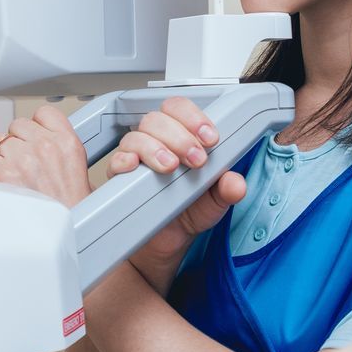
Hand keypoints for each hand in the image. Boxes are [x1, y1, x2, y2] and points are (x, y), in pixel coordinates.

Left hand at [0, 105, 91, 206]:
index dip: (36, 126)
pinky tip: (1, 183)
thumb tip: (43, 139)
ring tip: (14, 177)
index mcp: (67, 143)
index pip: (43, 113)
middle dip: (19, 143)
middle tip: (25, 165)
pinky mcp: (0, 173)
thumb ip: (61, 148)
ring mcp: (21, 159)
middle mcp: (44, 146)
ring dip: (3, 157)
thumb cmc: (72, 211)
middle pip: (18, 126)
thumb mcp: (80, 170)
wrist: (65, 237)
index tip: (36, 138)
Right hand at [102, 97, 239, 291]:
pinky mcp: (121, 179)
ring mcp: (137, 159)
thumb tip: (235, 182)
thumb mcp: (216, 201)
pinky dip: (124, 160)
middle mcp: (157, 143)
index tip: (210, 138)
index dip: (193, 117)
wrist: (169, 241)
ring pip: (136, 136)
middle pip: (157, 119)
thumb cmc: (190, 211)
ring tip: (171, 167)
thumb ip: (228, 190)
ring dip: (155, 148)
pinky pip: (115, 161)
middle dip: (180, 136)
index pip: (180, 110)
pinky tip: (135, 167)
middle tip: (196, 159)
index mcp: (181, 138)